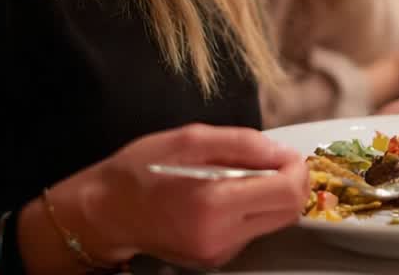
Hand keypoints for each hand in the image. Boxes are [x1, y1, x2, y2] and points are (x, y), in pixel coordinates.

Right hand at [32, 125, 306, 269]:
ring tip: (240, 176)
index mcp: (213, 203)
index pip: (287, 192)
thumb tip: (281, 152)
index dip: (296, 168)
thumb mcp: (188, 139)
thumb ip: (242, 143)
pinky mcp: (215, 260)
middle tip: (270, 162)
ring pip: (274, 222)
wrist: (102, 214)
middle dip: (290, 182)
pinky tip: (226, 195)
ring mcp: (218, 253)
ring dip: (270, 196)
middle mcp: (220, 236)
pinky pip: (252, 231)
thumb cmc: (138, 171)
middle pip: (289, 211)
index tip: (283, 154)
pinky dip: (251, 210)